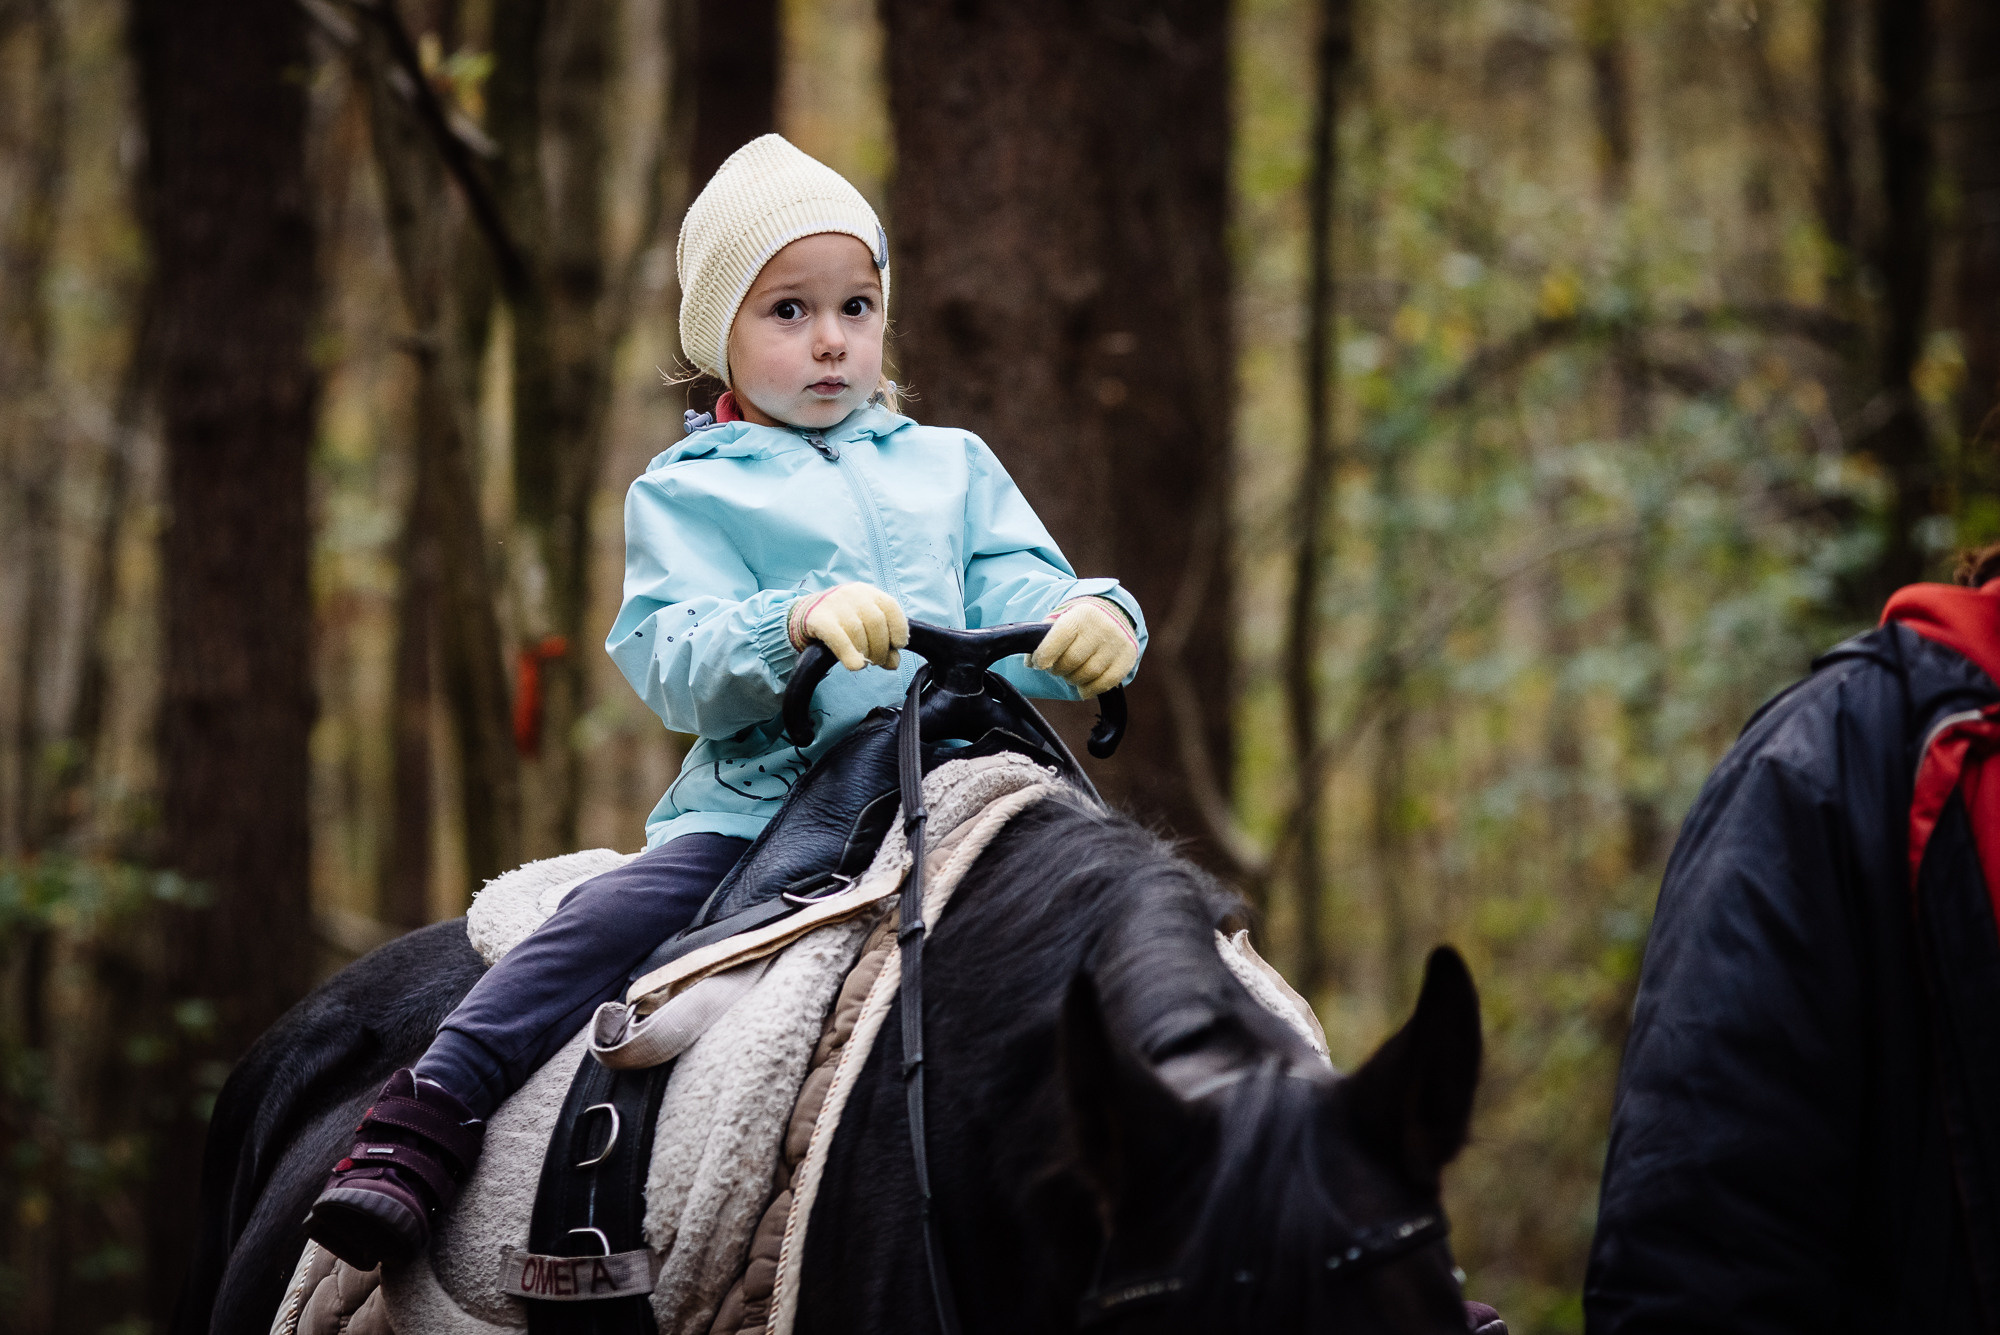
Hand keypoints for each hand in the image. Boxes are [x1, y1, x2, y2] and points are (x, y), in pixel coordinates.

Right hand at [789, 583, 909, 671]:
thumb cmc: (841, 623)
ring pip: (858, 632)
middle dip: (881, 648)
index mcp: (867, 592)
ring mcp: (834, 604)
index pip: (890, 606)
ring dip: (865, 653)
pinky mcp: (818, 618)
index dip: (898, 628)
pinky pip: (838, 638)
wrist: (803, 615)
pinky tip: (855, 666)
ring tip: (864, 662)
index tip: (898, 645)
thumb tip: (893, 663)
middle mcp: (852, 594)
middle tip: (877, 661)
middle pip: (875, 623)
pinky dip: (849, 654)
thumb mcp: (864, 628)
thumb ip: (882, 643)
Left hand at [1031, 598, 1136, 697]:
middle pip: (1071, 661)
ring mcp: (1117, 643)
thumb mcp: (1061, 620)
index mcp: (1080, 615)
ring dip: (1073, 679)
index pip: (1057, 639)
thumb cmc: (1079, 623)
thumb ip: (1043, 639)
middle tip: (1057, 668)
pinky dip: (1089, 689)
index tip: (1038, 663)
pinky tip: (1083, 685)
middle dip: (1058, 669)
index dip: (1043, 656)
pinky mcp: (1127, 658)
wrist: (1113, 614)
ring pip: (1087, 675)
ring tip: (1071, 673)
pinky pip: (1104, 684)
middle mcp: (1101, 627)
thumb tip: (1030, 662)